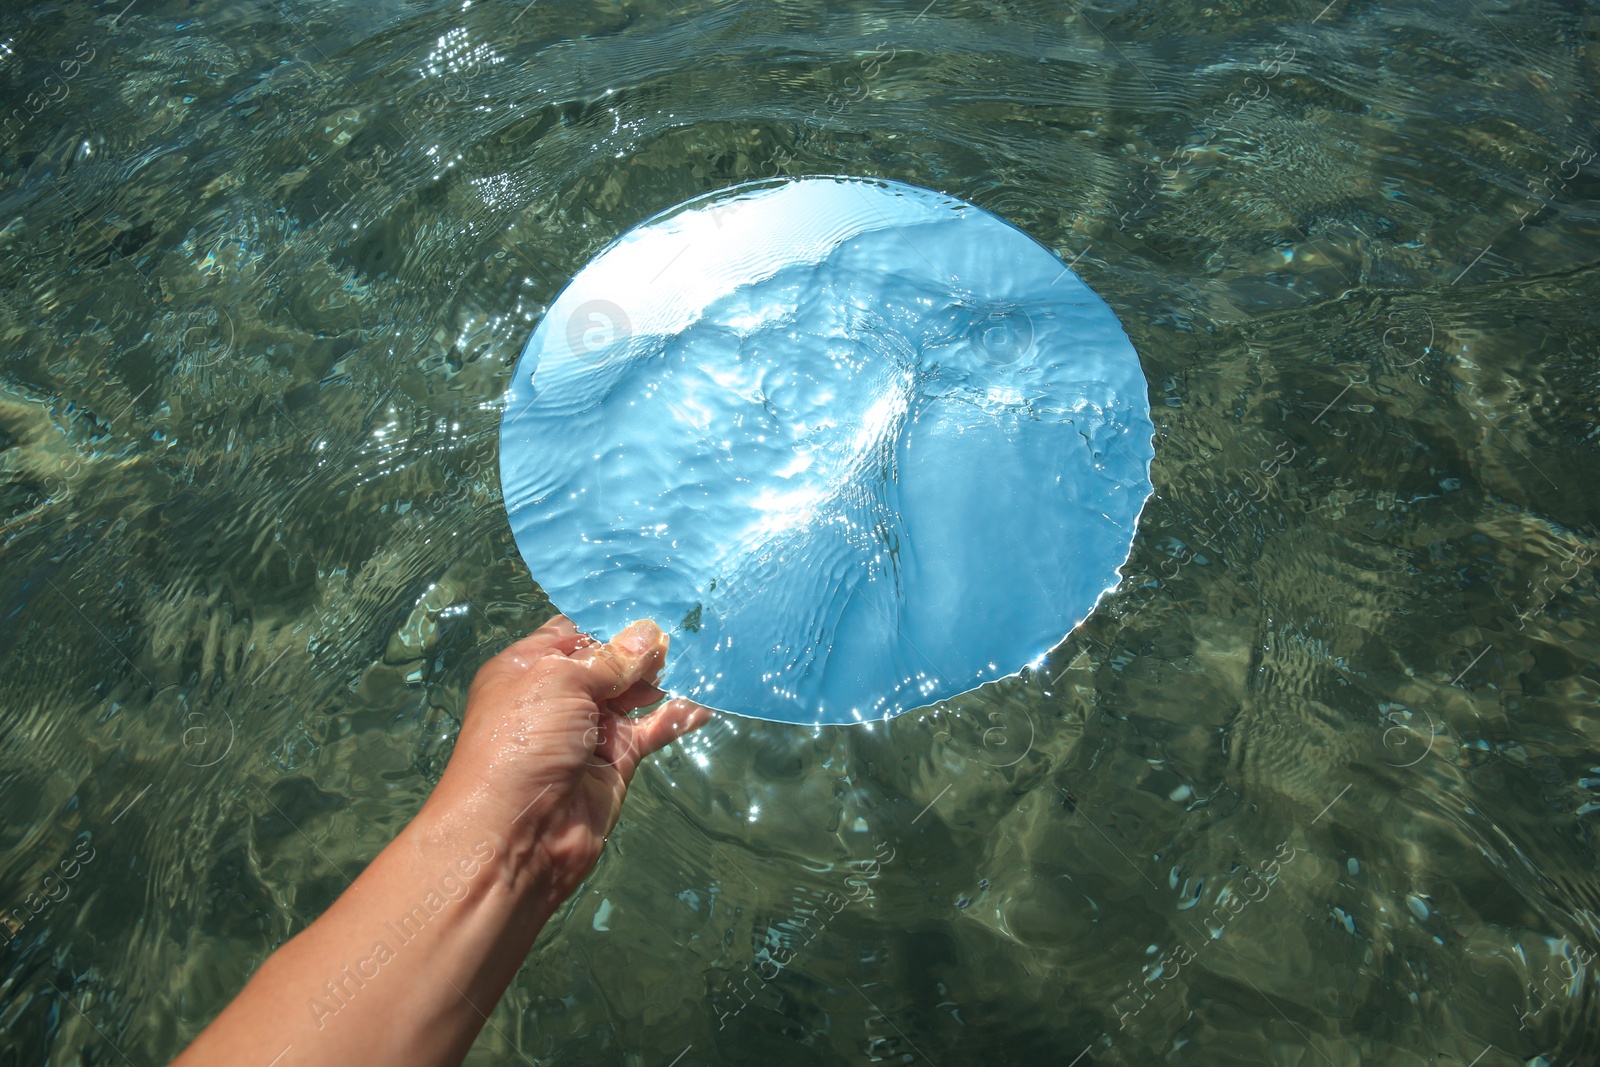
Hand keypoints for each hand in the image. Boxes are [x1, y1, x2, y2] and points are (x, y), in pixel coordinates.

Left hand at [433, 615, 710, 901]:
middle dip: (643, 646)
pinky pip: (651, 730)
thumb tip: (649, 633)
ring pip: (633, 694)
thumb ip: (610, 659)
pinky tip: (705, 700)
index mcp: (528, 668)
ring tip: (702, 652)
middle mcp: (557, 696)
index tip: (654, 600)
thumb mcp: (560, 682)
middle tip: (688, 624)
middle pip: (608, 661)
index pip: (573, 632)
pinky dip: (676, 716)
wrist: (517, 834)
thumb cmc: (523, 741)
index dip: (609, 619)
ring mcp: (589, 730)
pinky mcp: (616, 761)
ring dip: (663, 677)